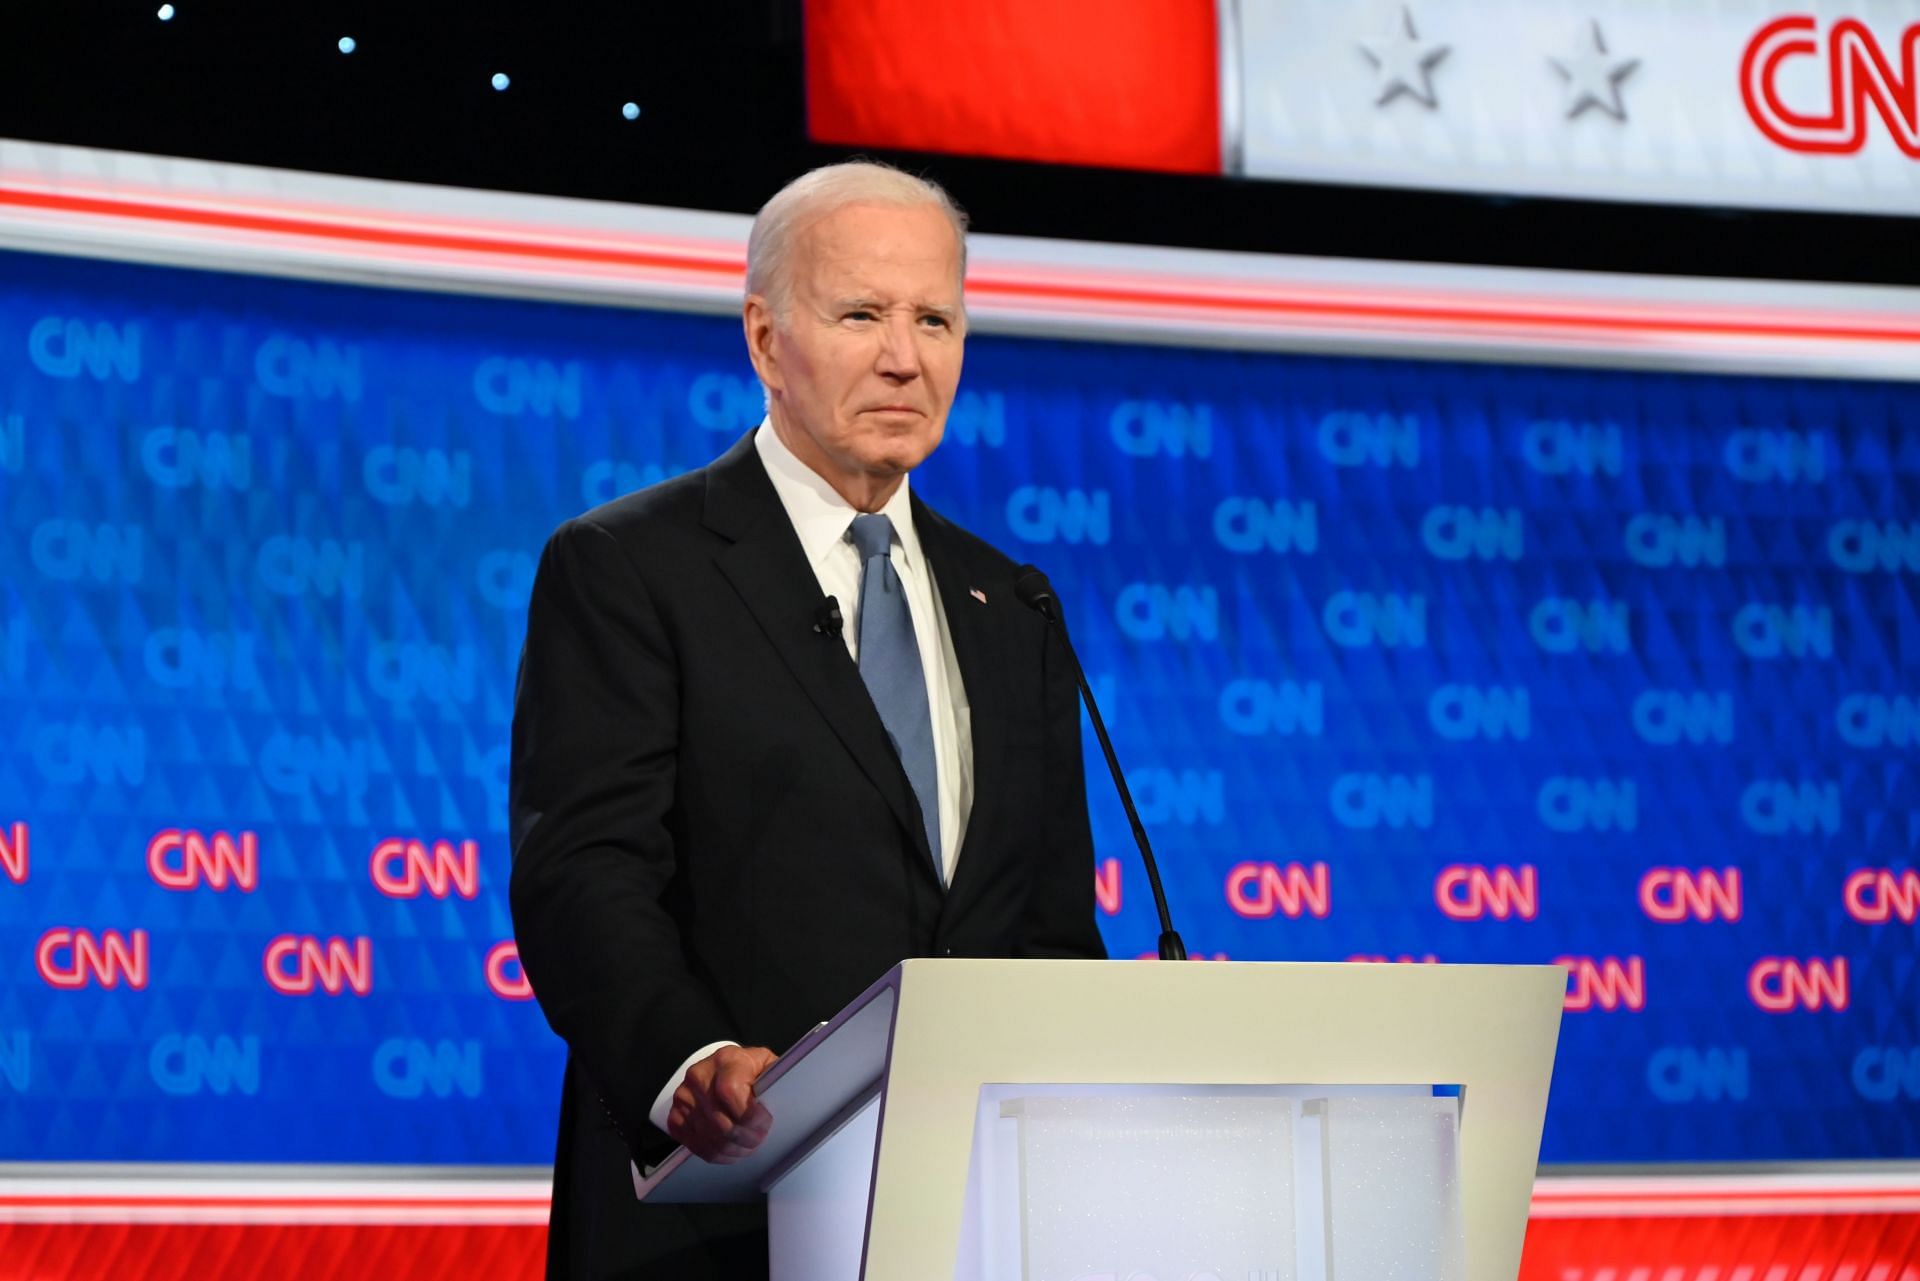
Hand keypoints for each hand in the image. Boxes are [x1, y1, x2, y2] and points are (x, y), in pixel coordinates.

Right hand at [666, 1044, 777, 1162]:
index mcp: (726, 1060)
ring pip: (710, 1138)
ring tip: (748, 1146)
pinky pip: (695, 1145)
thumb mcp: (768, 1065)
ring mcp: (684, 1097)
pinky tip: (730, 1149)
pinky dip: (717, 1154)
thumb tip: (789, 1092)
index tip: (765, 1121)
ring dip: (734, 1149)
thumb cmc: (751, 1070)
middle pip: (721, 1122)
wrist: (724, 1070)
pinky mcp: (676, 1115)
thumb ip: (775, 1078)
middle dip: (746, 1137)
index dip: (749, 1115)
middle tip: (759, 1138)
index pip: (729, 1092)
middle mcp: (699, 1076)